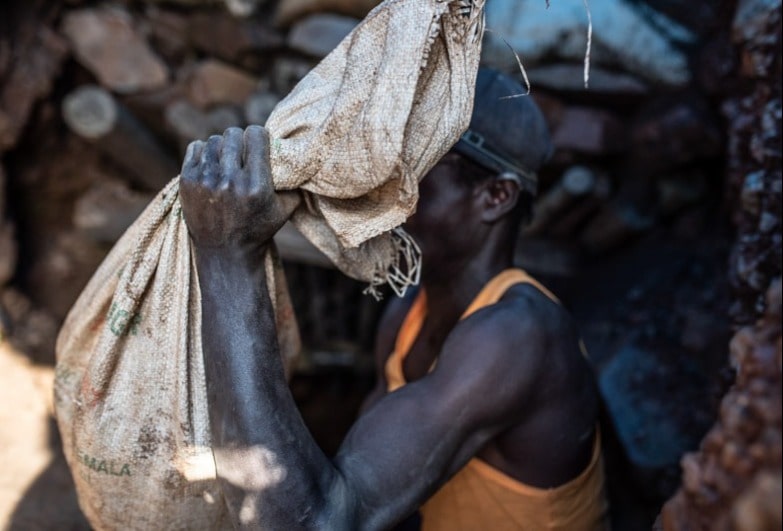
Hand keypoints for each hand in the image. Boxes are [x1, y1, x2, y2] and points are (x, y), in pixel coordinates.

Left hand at [179, 126, 298, 256]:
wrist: (225, 252)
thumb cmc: (259, 228)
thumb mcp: (286, 209)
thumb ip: (294, 183)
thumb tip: (298, 156)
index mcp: (256, 185)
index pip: (255, 135)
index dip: (259, 136)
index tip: (259, 144)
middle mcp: (230, 181)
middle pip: (234, 134)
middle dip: (241, 140)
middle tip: (243, 152)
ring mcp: (206, 180)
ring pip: (214, 140)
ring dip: (223, 147)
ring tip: (227, 159)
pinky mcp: (187, 181)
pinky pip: (196, 148)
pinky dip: (205, 152)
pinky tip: (213, 164)